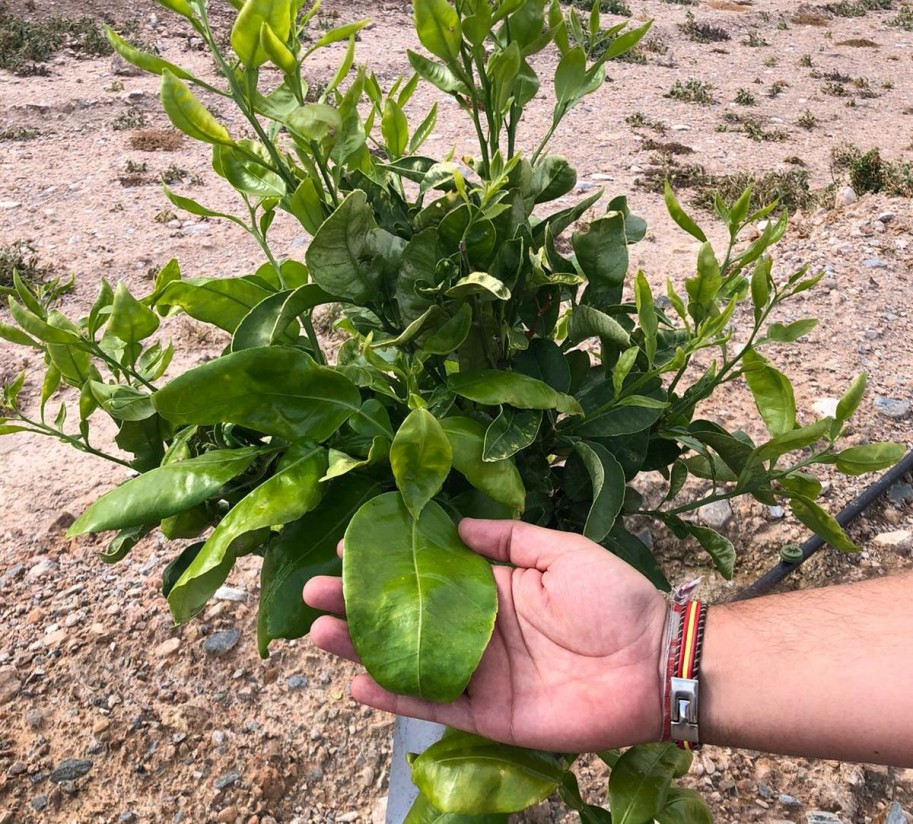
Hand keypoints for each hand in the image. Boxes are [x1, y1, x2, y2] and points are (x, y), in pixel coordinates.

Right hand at [303, 518, 667, 752]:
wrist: (653, 663)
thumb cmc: (612, 598)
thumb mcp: (559, 550)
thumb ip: (507, 538)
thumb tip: (455, 526)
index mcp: (494, 589)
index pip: (428, 576)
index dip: (389, 564)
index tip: (347, 549)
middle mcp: (478, 630)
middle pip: (407, 618)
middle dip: (360, 604)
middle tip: (314, 592)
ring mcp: (480, 673)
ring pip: (409, 660)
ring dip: (363, 648)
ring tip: (318, 631)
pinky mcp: (487, 714)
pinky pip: (434, 703)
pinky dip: (394, 696)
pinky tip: (355, 683)